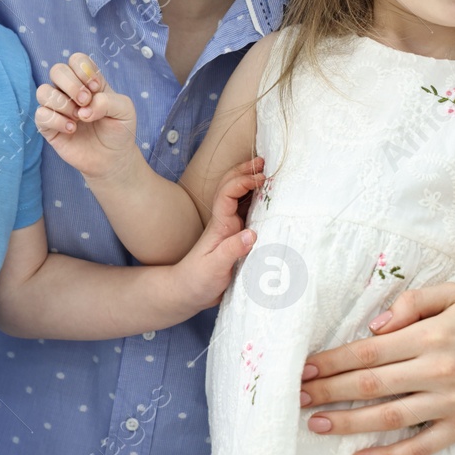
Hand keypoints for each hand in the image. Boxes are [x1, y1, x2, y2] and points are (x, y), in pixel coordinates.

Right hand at [34, 52, 138, 180]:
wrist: (112, 158)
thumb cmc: (118, 130)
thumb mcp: (125, 110)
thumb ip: (108, 101)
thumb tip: (84, 109)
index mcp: (87, 81)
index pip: (76, 60)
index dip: (84, 71)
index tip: (97, 88)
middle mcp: (69, 91)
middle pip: (56, 70)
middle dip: (72, 85)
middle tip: (86, 101)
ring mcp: (57, 108)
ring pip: (43, 91)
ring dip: (63, 103)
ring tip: (79, 118)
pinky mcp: (48, 127)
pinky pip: (40, 115)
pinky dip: (57, 121)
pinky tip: (72, 129)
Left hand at [168, 159, 262, 312]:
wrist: (187, 292)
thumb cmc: (197, 280)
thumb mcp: (214, 268)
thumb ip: (232, 251)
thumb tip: (252, 234)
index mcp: (220, 224)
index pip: (228, 193)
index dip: (243, 181)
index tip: (261, 178)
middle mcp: (225, 222)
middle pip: (231, 187)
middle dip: (245, 171)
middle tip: (264, 161)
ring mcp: (230, 228)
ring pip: (239, 198)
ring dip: (251, 183)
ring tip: (267, 173)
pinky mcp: (236, 238)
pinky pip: (247, 213)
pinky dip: (257, 201)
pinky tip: (268, 199)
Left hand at [298, 284, 454, 454]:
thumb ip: (412, 303)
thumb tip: (373, 327)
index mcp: (432, 336)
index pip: (369, 350)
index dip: (333, 361)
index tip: (304, 367)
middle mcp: (439, 370)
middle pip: (371, 384)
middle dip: (329, 391)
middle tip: (296, 397)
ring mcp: (452, 403)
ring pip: (389, 417)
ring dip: (348, 422)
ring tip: (316, 424)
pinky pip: (421, 447)